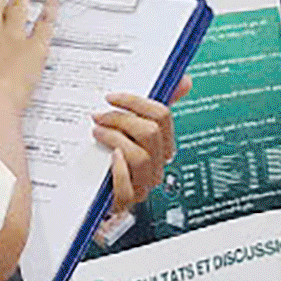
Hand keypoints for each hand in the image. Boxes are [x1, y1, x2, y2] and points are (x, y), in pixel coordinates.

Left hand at [95, 91, 176, 208]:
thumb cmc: (117, 157)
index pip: (162, 115)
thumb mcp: (133, 128)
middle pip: (150, 133)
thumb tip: (184, 79)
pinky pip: (127, 186)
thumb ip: (152, 105)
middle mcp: (158, 164)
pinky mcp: (128, 200)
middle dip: (121, 120)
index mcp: (163, 143)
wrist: (96, 193)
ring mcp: (145, 183)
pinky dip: (118, 170)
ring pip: (140, 156)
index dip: (135, 102)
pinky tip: (108, 158)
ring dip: (114, 139)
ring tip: (97, 133)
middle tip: (100, 116)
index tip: (112, 98)